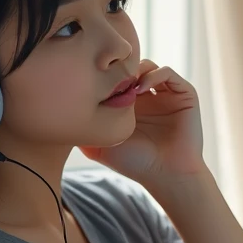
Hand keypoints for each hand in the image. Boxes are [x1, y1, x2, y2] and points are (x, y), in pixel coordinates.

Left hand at [78, 60, 205, 184]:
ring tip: (125, 84)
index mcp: (131, 105)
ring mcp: (167, 95)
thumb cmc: (136, 164)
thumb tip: (57, 119)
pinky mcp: (184, 95)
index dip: (106, 75)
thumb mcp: (101, 147)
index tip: (95, 82)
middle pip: (132, 67)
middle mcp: (149, 97)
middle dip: (119, 69)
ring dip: (136, 69)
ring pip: (149, 66)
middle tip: (108, 77)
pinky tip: (142, 88)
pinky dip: (154, 75)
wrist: (167, 175)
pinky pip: (168, 73)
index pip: (116, 77)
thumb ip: (83, 133)